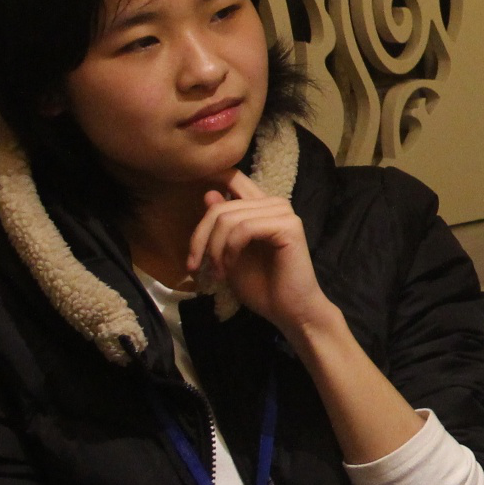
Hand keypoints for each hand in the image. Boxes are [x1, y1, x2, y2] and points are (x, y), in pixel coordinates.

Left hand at [187, 170, 335, 337]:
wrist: (288, 310)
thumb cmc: (262, 286)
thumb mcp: (229, 254)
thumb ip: (221, 226)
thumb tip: (209, 193)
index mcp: (261, 208)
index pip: (237, 178)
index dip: (215, 174)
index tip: (195, 178)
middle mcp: (274, 204)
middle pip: (222, 207)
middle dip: (200, 238)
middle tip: (194, 265)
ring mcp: (283, 213)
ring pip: (230, 218)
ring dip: (215, 249)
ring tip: (216, 272)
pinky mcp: (288, 226)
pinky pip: (245, 228)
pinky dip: (229, 250)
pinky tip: (229, 267)